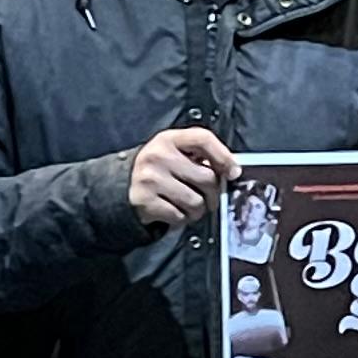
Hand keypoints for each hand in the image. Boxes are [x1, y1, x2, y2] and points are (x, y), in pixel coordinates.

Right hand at [126, 125, 240, 230]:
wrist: (124, 186)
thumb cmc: (160, 169)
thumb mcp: (176, 153)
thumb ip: (201, 156)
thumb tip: (232, 171)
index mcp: (169, 139)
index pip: (203, 139)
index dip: (224, 156)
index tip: (233, 172)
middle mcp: (158, 156)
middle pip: (207, 178)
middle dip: (213, 193)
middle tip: (208, 197)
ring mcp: (150, 179)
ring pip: (196, 202)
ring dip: (198, 210)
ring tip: (189, 205)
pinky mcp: (145, 202)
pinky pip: (179, 216)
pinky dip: (182, 218)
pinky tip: (174, 210)